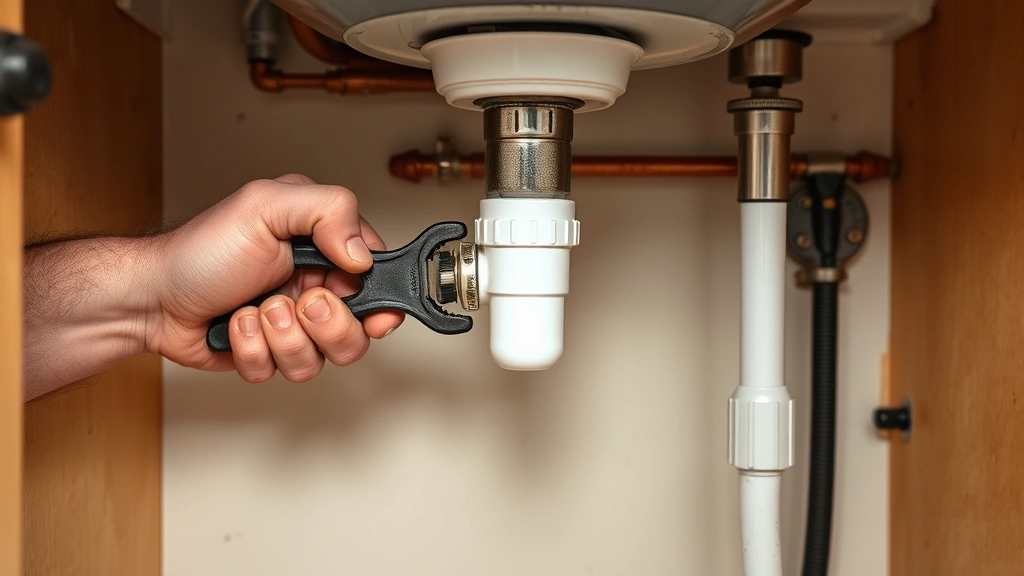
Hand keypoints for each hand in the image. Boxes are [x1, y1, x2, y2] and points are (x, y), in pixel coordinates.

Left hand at [148, 174, 403, 381]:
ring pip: (324, 358)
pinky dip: (255, 350)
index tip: (358, 301)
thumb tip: (364, 253)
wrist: (152, 298)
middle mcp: (316, 286)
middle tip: (296, 300)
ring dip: (283, 337)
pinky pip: (284, 372)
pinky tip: (237, 325)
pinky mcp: (274, 354)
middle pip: (361, 330)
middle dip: (325, 323)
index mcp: (324, 247)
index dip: (378, 299)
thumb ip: (328, 210)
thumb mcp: (265, 205)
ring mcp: (296, 325)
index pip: (380, 278)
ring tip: (257, 310)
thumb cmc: (201, 250)